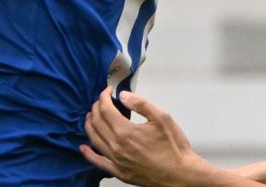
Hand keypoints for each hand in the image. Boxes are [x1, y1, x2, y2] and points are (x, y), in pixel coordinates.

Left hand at [81, 87, 213, 186]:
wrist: (181, 174)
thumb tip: (123, 95)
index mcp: (126, 132)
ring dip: (90, 124)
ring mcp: (116, 161)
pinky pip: (98, 162)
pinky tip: (84, 147)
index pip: (105, 109)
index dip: (104, 96)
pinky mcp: (119, 172)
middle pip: (97, 122)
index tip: (107, 90)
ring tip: (91, 115)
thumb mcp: (162, 118)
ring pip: (94, 139)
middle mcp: (117, 147)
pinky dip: (88, 153)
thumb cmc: (174, 146)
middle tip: (101, 101)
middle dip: (96, 107)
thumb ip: (141, 104)